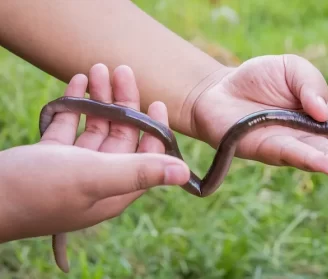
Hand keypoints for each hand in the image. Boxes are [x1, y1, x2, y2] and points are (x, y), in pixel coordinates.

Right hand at [0, 64, 189, 241]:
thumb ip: (139, 172)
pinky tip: (78, 82)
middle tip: (122, 70)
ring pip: (95, 128)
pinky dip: (75, 104)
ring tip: (98, 68)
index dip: (155, 130)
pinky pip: (70, 126)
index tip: (156, 102)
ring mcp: (74, 168)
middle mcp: (99, 180)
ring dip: (99, 99)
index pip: (148, 158)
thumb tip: (185, 174)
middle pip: (121, 137)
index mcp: (115, 190)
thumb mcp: (93, 176)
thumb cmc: (38, 189)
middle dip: (124, 103)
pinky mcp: (51, 157)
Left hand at [190, 55, 327, 192]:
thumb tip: (325, 111)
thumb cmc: (258, 80)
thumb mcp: (293, 68)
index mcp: (327, 116)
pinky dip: (317, 161)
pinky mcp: (269, 147)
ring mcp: (294, 145)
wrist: (219, 91)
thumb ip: (312, 84)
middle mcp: (316, 136)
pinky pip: (296, 154)